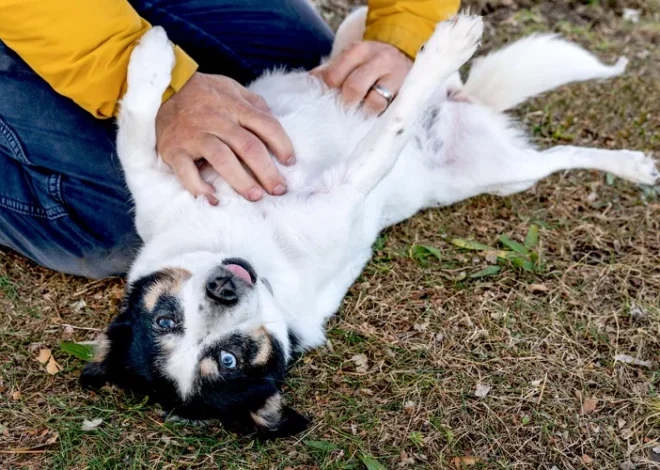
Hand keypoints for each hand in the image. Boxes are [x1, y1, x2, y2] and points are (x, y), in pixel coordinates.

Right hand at [155, 72, 293, 203]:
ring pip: (222, 159)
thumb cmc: (203, 93)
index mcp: (234, 106)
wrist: (161, 89)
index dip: (282, 145)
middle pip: (248, 147)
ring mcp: (195, 135)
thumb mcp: (232, 88)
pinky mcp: (174, 149)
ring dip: (241, 180)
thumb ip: (254, 103)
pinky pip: (186, 171)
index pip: (266, 125)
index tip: (290, 163)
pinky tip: (213, 199)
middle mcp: (217, 120)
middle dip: (267, 171)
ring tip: (256, 196)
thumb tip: (275, 121)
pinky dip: (199, 187)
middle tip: (279, 190)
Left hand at [311, 41, 412, 114]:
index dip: (326, 94)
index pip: (333, 76)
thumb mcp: (349, 61)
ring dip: (363, 113)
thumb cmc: (368, 64)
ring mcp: (395, 75)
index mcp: (357, 50)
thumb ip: (328, 72)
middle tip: (341, 114)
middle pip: (353, 88)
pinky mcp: (407, 91)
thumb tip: (305, 86)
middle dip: (345, 104)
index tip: (324, 104)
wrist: (403, 54)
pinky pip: (389, 109)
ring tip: (357, 117)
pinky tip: (370, 119)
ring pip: (374, 101)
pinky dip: (377, 116)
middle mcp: (377, 59)